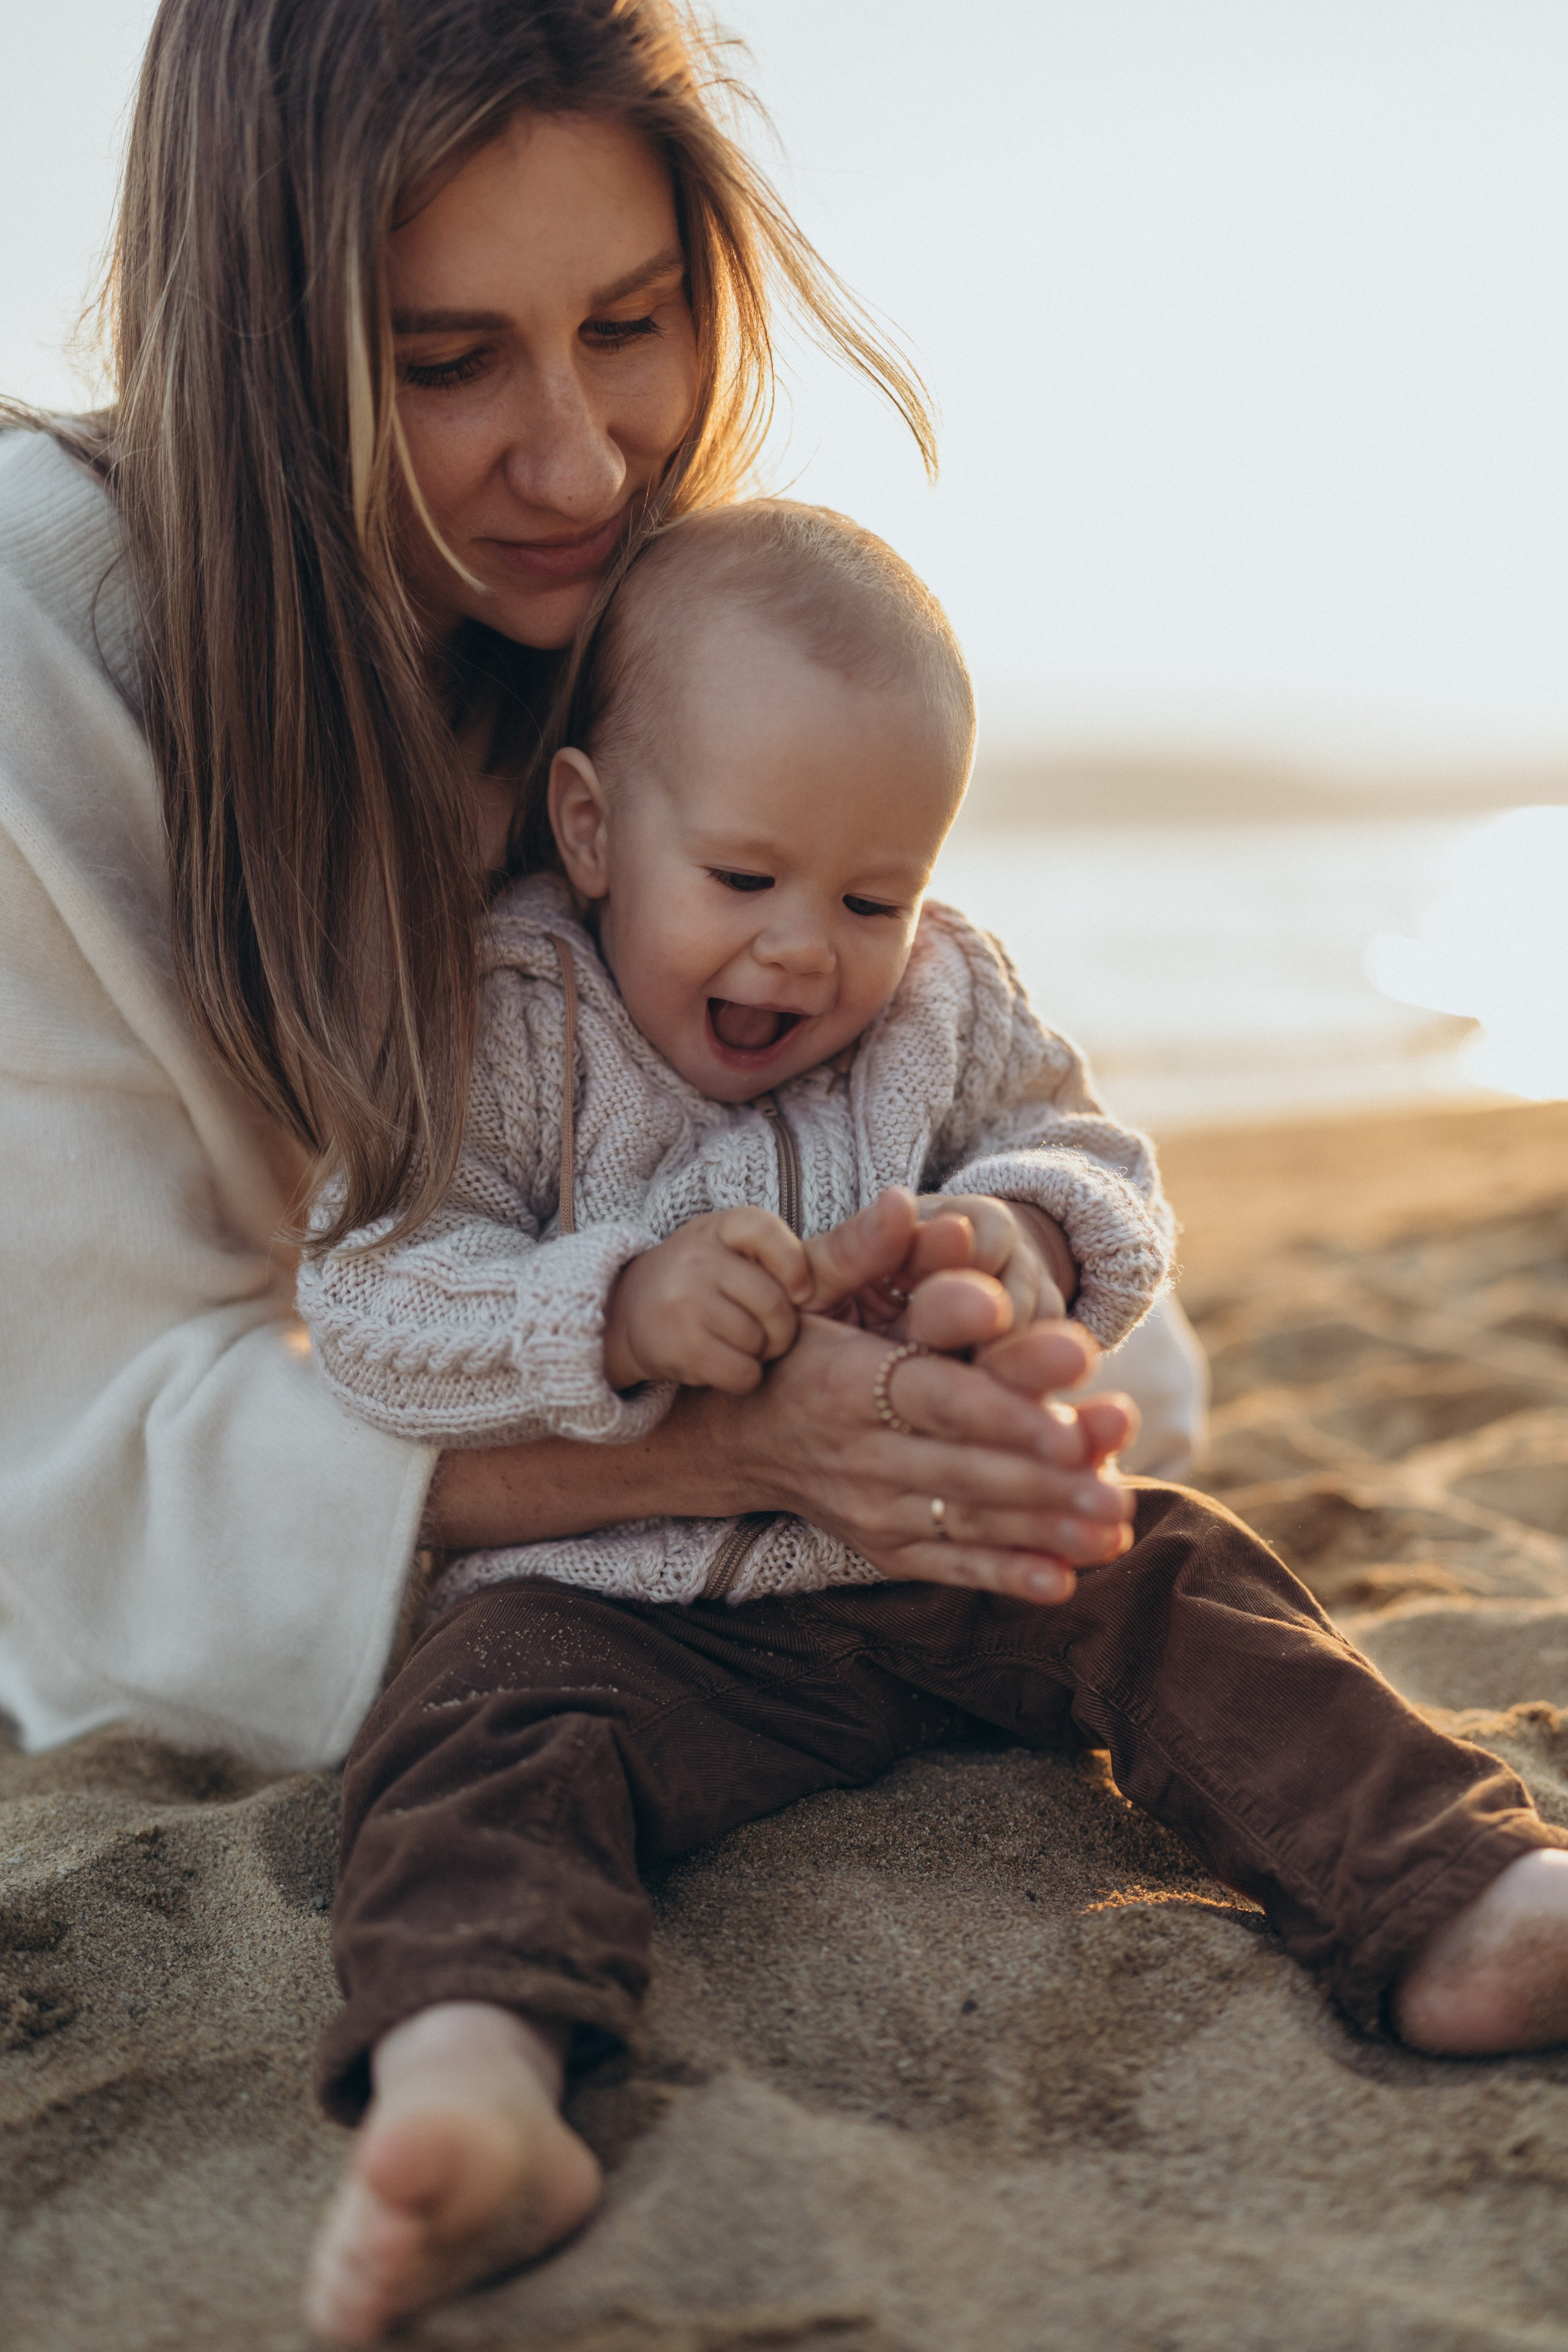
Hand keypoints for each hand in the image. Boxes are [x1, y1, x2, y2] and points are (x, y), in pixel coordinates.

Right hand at [427, 1189, 1138, 1599]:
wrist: (722, 1433)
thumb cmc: (788, 1344)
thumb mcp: (809, 1287)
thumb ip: (864, 1248)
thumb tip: (904, 1200)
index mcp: (846, 1383)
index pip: (936, 1399)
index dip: (1004, 1414)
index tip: (1071, 1426)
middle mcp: (855, 1453)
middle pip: (962, 1468)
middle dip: (1045, 1481)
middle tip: (1117, 1485)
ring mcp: (865, 1507)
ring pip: (963, 1521)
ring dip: (1043, 1529)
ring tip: (1114, 1523)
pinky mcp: (876, 1542)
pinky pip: (944, 1564)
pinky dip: (1004, 1576)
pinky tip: (1065, 1580)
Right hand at [604, 1208, 810, 1394]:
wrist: (626, 1311)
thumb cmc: (703, 1280)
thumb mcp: (733, 1249)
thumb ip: (784, 1255)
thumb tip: (863, 1246)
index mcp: (719, 1228)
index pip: (766, 1232)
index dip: (794, 1267)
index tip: (800, 1292)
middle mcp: (697, 1258)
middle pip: (775, 1304)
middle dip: (782, 1329)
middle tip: (766, 1332)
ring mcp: (684, 1301)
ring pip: (759, 1342)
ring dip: (759, 1354)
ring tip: (733, 1343)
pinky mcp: (678, 1346)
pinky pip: (742, 1373)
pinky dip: (743, 1378)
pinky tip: (721, 1363)